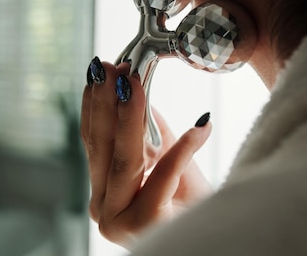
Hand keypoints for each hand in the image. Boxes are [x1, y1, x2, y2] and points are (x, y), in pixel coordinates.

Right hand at [81, 59, 212, 246]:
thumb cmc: (188, 204)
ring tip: (134, 84)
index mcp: (103, 192)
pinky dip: (183, 149)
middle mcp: (103, 208)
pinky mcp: (146, 226)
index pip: (92, 141)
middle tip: (112, 69)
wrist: (214, 240)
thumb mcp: (166, 159)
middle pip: (102, 146)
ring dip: (130, 117)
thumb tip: (136, 91)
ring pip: (124, 160)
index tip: (101, 70)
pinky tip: (199, 127)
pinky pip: (163, 177)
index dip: (95, 104)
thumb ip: (149, 132)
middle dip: (107, 102)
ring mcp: (119, 220)